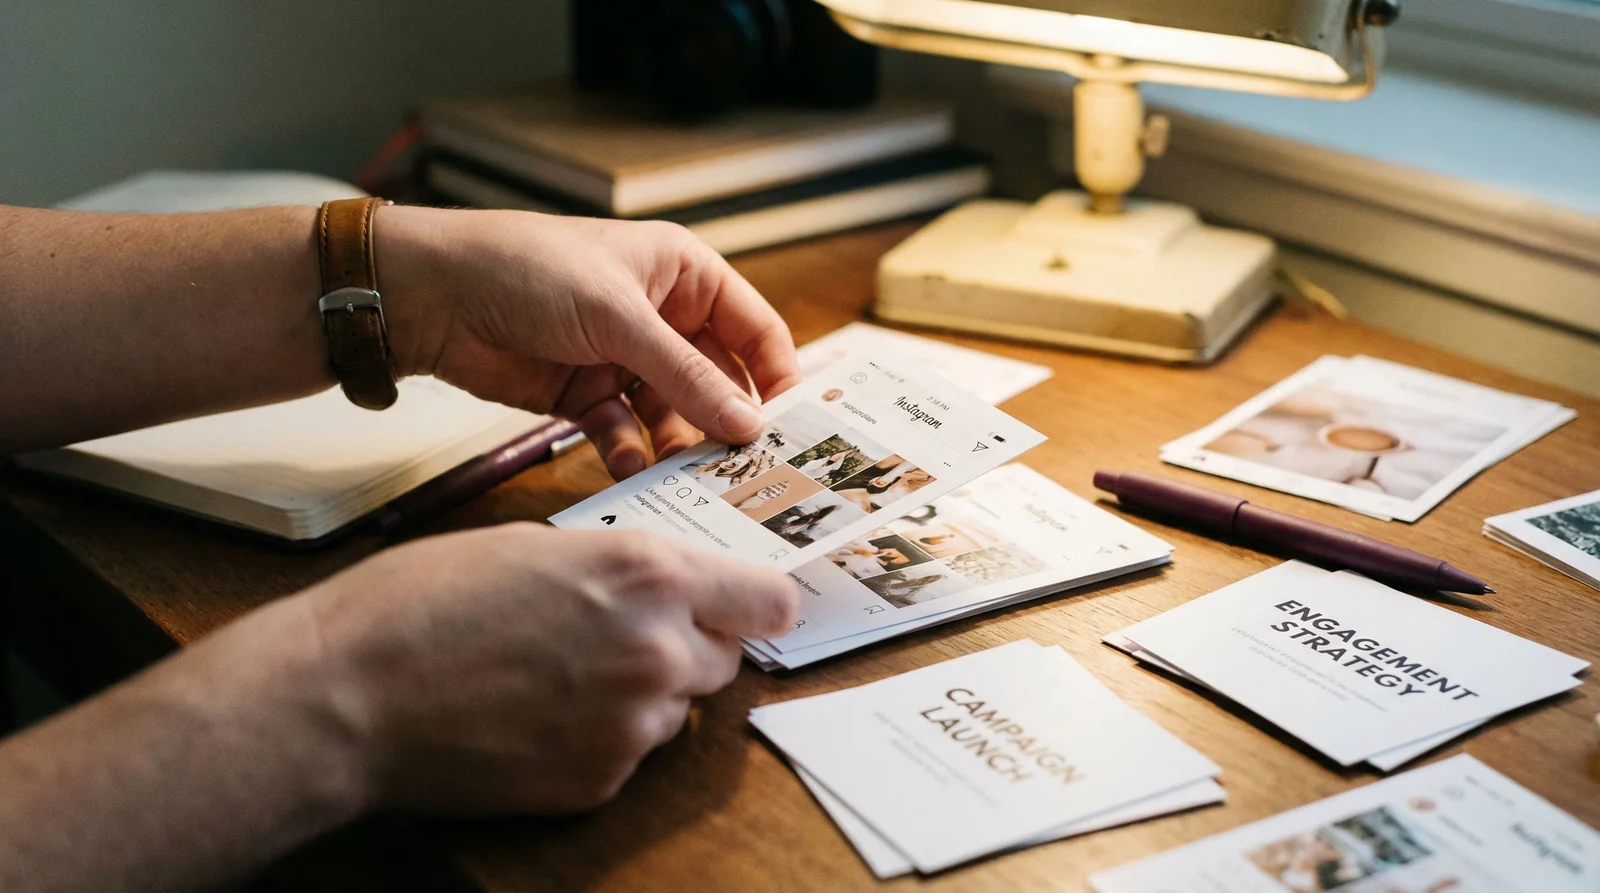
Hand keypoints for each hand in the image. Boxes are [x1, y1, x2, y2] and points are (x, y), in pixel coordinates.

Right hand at [298, 524, 797, 814]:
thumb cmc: (423, 602)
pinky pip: (629, 755)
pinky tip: (535, 718)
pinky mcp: (600, 780)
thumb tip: (661, 587)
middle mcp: (658, 648)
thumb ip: (620, 568)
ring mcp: (633, 723)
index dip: (754, 603)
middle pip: (724, 656)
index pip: (769, 600)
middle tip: (615, 636)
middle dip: (685, 645)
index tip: (744, 607)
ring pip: (675, 708)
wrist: (349, 693)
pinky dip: (598, 739)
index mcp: (648, 573)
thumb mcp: (537, 546)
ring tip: (556, 676)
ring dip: (640, 695)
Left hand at [379, 208, 801, 478]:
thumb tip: (748, 424)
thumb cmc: (528, 270)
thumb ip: (685, 375)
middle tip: (746, 468)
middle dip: (728, 421)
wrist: (433, 296)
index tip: (790, 428)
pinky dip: (631, 453)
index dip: (774, 377)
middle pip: (717, 380)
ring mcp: (624, 359)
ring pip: (674, 414)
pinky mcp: (586, 396)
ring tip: (690, 478)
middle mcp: (662, 317)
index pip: (754, 330)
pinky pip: (626, 432)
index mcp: (683, 274)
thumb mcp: (618, 317)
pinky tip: (631, 469)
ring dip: (681, 445)